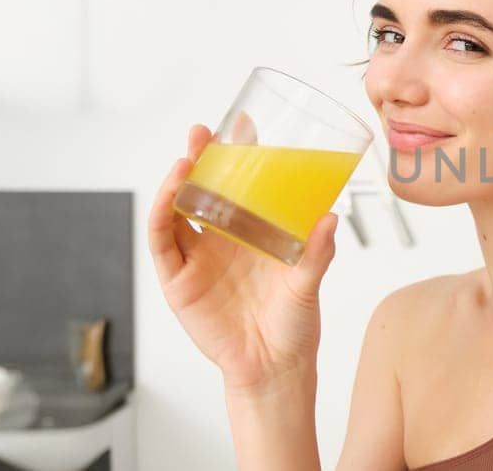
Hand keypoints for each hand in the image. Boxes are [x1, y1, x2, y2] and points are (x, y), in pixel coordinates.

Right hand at [148, 123, 339, 392]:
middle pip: (202, 189)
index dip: (239, 155)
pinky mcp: (178, 281)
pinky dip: (161, 213)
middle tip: (205, 131)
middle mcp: (220, 240)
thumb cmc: (293, 325)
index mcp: (251, 233)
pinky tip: (170, 193)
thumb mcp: (308, 284)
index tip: (245, 124)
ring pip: (177, 209)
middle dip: (200, 157)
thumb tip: (331, 219)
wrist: (274, 368)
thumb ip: (317, 254)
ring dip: (177, 180)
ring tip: (187, 156)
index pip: (240, 185)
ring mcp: (197, 259)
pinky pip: (162, 241)